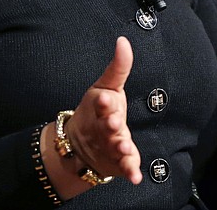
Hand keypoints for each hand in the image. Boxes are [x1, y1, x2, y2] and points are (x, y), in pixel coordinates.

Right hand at [65, 36, 141, 183]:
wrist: (80, 145)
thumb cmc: (98, 111)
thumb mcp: (106, 87)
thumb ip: (119, 66)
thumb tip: (123, 40)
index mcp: (100, 107)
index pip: (100, 103)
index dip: (103, 102)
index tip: (105, 99)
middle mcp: (103, 127)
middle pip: (106, 126)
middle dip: (110, 124)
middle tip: (114, 122)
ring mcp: (110, 146)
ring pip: (115, 147)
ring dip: (120, 147)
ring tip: (125, 148)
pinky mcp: (117, 162)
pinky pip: (124, 168)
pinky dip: (129, 172)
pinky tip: (136, 177)